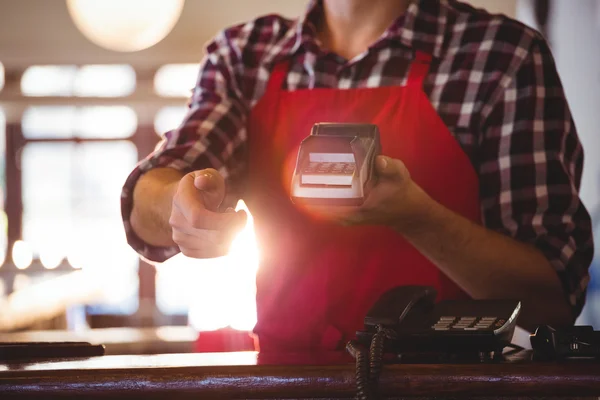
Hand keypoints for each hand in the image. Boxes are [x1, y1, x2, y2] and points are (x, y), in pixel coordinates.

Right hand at [169, 169, 246, 257]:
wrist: (184, 202)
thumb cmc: (202, 187)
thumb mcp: (207, 176)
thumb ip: (208, 177)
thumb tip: (201, 181)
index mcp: (181, 200)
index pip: (199, 218)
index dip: (225, 220)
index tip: (240, 212)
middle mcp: (177, 222)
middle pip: (214, 237)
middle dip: (236, 228)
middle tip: (241, 215)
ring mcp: (179, 238)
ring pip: (218, 247)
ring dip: (232, 235)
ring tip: (228, 219)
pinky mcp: (186, 250)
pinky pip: (214, 254)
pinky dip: (226, 244)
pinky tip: (223, 230)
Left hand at [310, 156, 427, 228]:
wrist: (408, 212)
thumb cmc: (402, 192)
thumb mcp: (400, 175)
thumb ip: (389, 167)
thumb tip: (378, 161)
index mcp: (359, 206)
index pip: (328, 202)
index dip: (313, 192)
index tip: (301, 180)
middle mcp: (349, 216)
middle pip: (319, 205)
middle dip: (308, 190)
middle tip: (298, 171)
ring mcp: (347, 218)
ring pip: (321, 208)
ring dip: (312, 194)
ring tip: (301, 176)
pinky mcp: (346, 216)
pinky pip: (327, 208)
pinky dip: (319, 198)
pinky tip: (313, 185)